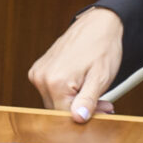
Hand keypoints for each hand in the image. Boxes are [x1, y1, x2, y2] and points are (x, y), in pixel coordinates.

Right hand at [28, 7, 122, 122]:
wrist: (97, 24)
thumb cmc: (102, 47)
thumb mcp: (100, 78)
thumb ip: (88, 100)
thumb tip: (78, 118)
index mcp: (55, 82)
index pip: (66, 116)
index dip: (86, 117)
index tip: (104, 109)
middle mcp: (41, 78)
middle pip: (59, 110)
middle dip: (81, 110)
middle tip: (103, 102)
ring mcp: (38, 73)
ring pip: (55, 102)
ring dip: (74, 102)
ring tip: (93, 90)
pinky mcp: (39, 70)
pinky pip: (51, 91)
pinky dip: (66, 92)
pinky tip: (81, 83)